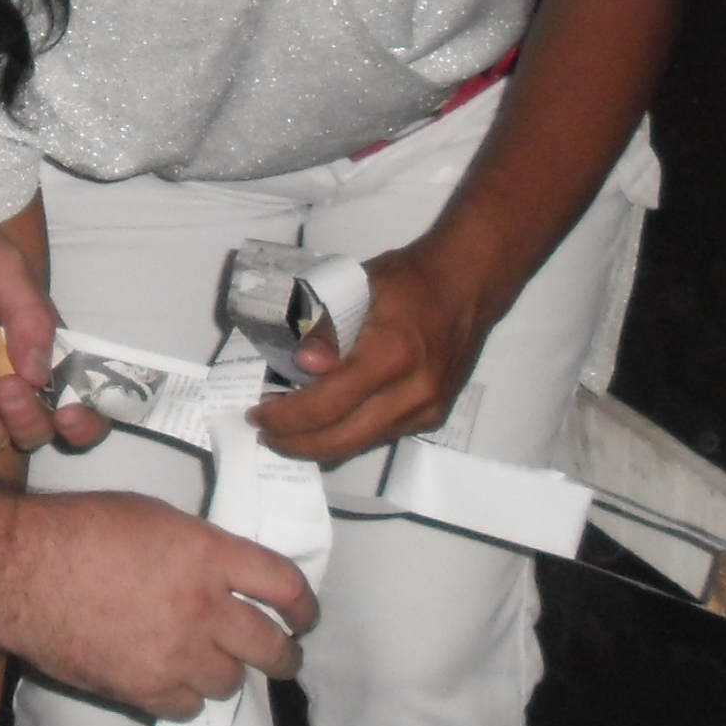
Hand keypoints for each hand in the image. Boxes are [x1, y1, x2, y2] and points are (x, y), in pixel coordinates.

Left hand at [0, 191, 106, 457]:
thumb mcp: (5, 271)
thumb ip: (30, 317)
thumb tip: (41, 374)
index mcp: (39, 350)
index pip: (76, 400)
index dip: (82, 421)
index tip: (69, 415)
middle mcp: (9, 378)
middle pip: (34, 429)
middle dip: (26, 419)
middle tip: (6, 387)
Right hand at [0, 488, 313, 717]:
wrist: (21, 570)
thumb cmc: (78, 528)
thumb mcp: (153, 517)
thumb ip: (197, 548)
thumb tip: (221, 573)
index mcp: (209, 554)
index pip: (286, 585)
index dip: (305, 606)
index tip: (305, 616)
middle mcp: (204, 608)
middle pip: (272, 646)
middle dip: (285, 655)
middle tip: (281, 656)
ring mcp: (176, 654)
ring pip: (230, 681)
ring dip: (225, 672)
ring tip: (211, 664)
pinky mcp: (144, 689)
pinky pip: (188, 707)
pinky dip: (186, 696)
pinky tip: (173, 680)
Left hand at [250, 236, 494, 465]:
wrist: (468, 286)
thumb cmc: (408, 280)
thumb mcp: (359, 286)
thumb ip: (329, 326)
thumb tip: (303, 362)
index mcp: (391, 354)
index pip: (327, 404)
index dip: (287, 417)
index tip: (257, 414)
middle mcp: (412, 392)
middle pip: (342, 441)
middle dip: (296, 444)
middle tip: (264, 433)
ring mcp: (426, 410)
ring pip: (360, 445)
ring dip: (319, 444)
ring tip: (287, 429)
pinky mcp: (432, 416)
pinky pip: (380, 436)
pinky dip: (347, 434)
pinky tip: (326, 421)